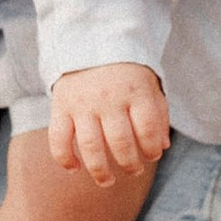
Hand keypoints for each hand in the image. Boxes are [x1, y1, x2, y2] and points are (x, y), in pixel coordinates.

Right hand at [50, 61, 169, 186]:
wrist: (90, 39)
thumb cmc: (126, 70)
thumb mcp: (149, 84)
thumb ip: (158, 114)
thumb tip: (162, 147)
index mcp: (136, 91)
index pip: (148, 130)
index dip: (152, 149)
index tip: (152, 154)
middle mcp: (109, 98)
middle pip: (120, 143)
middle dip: (130, 165)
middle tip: (133, 171)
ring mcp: (83, 103)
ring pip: (91, 147)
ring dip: (100, 171)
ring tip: (107, 181)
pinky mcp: (61, 106)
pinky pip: (58, 139)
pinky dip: (64, 158)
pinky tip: (74, 169)